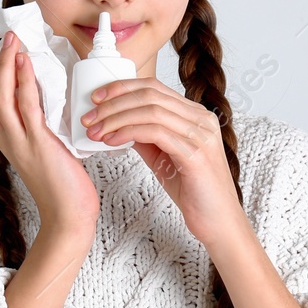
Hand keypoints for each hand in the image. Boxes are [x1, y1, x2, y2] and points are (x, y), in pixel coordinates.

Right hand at [0, 30, 98, 233]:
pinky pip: (24, 106)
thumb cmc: (62, 185)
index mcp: (5, 137)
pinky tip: (27, 64)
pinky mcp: (37, 143)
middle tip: (10, 43)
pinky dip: (23, 81)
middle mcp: (4, 137)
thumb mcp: (45, 147)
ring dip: (5, 63)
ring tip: (14, 41)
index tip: (7, 56)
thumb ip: (41, 124)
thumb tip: (52, 96)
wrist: (69, 216)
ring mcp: (18, 140)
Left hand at [77, 77, 246, 249]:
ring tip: (95, 131)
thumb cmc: (193, 190)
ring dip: (116, 118)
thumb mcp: (164, 157)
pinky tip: (112, 141)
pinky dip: (128, 133)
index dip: (122, 88)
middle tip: (89, 117)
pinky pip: (156, 132)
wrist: (217, 220)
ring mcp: (201, 135)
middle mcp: (201, 119)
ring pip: (151, 110)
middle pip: (150, 94)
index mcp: (195, 115)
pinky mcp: (195, 154)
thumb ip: (146, 137)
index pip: (154, 87)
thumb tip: (117, 123)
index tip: (96, 98)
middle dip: (113, 103)